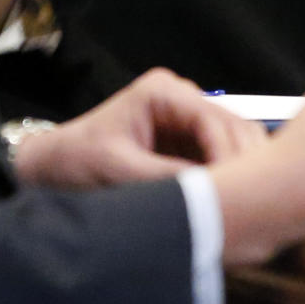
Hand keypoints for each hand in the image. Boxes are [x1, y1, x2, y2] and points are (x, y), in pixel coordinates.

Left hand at [12, 67, 265, 187]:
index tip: (233, 194)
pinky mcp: (188, 141)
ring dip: (240, 173)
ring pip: (233, 142)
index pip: (213, 119)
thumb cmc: (77, 162)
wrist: (54, 168)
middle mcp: (180, 97)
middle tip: (250, 207)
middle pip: (231, 127)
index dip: (228, 156)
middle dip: (241, 165)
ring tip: (242, 211)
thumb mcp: (119, 171)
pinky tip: (229, 207)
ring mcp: (186, 118)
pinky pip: (222, 157)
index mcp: (161, 92)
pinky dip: (229, 179)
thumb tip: (213, 196)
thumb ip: (167, 179)